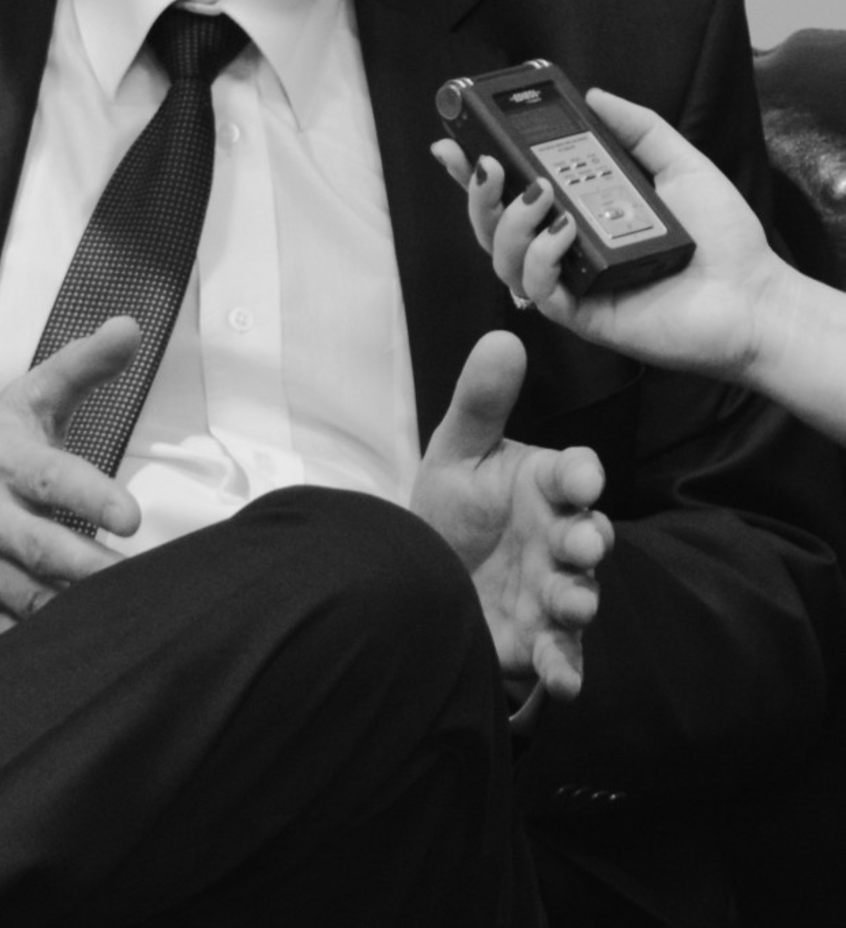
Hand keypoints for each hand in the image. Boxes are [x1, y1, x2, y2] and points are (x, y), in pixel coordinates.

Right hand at [0, 316, 142, 647]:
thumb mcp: (22, 402)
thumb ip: (80, 367)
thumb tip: (129, 327)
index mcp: (3, 462)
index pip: (50, 479)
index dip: (91, 497)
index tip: (130, 516)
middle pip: (49, 552)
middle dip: (95, 568)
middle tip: (142, 574)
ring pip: (42, 601)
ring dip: (85, 607)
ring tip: (130, 605)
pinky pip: (23, 637)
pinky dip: (56, 639)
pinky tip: (94, 633)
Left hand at [412, 330, 610, 700]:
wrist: (426, 574)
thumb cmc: (454, 503)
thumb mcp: (458, 448)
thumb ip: (480, 400)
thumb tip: (504, 336)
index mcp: (544, 486)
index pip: (574, 474)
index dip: (579, 476)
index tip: (579, 479)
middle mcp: (558, 537)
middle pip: (588, 537)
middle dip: (590, 541)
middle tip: (583, 544)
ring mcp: (552, 590)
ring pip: (580, 595)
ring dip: (580, 599)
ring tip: (569, 602)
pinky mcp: (538, 639)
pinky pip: (561, 656)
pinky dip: (565, 670)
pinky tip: (560, 681)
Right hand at [432, 87, 787, 382]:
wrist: (754, 298)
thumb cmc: (722, 240)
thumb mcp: (679, 165)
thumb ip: (638, 128)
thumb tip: (595, 94)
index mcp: (577, 213)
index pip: (511, 189)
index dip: (473, 169)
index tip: (451, 140)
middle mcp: (563, 248)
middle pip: (490, 223)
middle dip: (474, 192)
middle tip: (487, 164)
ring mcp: (569, 282)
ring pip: (502, 256)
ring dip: (508, 220)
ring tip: (541, 194)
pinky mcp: (581, 315)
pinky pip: (537, 288)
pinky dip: (540, 257)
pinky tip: (565, 233)